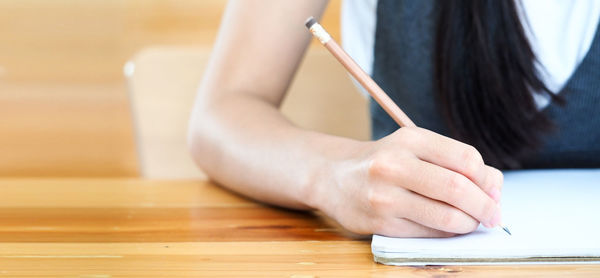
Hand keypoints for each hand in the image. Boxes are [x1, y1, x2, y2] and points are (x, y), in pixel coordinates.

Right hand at [317, 127, 503, 236]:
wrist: (334, 177)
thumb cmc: (384, 163)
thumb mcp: (413, 148)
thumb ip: (453, 161)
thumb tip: (495, 187)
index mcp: (408, 139)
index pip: (465, 158)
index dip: (488, 179)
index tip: (494, 190)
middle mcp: (394, 165)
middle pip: (458, 188)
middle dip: (485, 206)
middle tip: (494, 215)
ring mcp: (385, 197)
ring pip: (447, 217)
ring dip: (469, 224)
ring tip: (471, 222)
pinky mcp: (381, 224)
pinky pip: (428, 234)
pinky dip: (447, 234)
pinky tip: (447, 227)